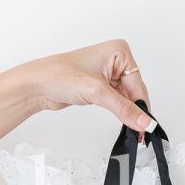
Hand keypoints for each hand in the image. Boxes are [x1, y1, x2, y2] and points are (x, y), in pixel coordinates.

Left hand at [29, 39, 152, 131]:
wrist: (36, 84)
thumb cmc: (58, 75)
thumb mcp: (96, 92)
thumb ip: (123, 108)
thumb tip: (144, 121)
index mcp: (119, 51)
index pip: (138, 84)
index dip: (142, 107)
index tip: (147, 126)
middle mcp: (115, 60)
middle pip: (135, 91)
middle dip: (137, 111)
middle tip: (141, 133)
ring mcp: (108, 73)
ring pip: (127, 98)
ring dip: (129, 113)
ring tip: (134, 131)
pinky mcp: (100, 86)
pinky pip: (117, 101)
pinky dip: (120, 112)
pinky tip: (124, 122)